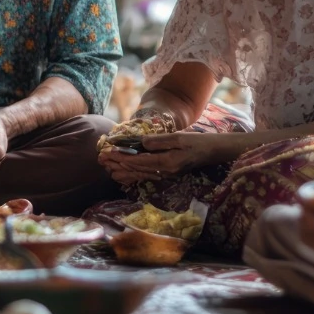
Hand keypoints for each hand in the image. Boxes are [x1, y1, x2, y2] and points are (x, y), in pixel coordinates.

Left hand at [98, 131, 235, 184]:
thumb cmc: (197, 142)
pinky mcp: (167, 174)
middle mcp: (165, 172)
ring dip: (122, 170)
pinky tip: (123, 174)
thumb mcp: (179, 137)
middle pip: (136, 169)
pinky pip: (146, 176)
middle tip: (101, 159)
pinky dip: (132, 175)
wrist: (213, 152)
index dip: (122, 156)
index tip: (108, 152)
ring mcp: (166, 175)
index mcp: (167, 163)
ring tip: (107, 167)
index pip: (139, 161)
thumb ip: (159, 141)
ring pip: (139, 175)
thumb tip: (141, 143)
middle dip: (118, 164)